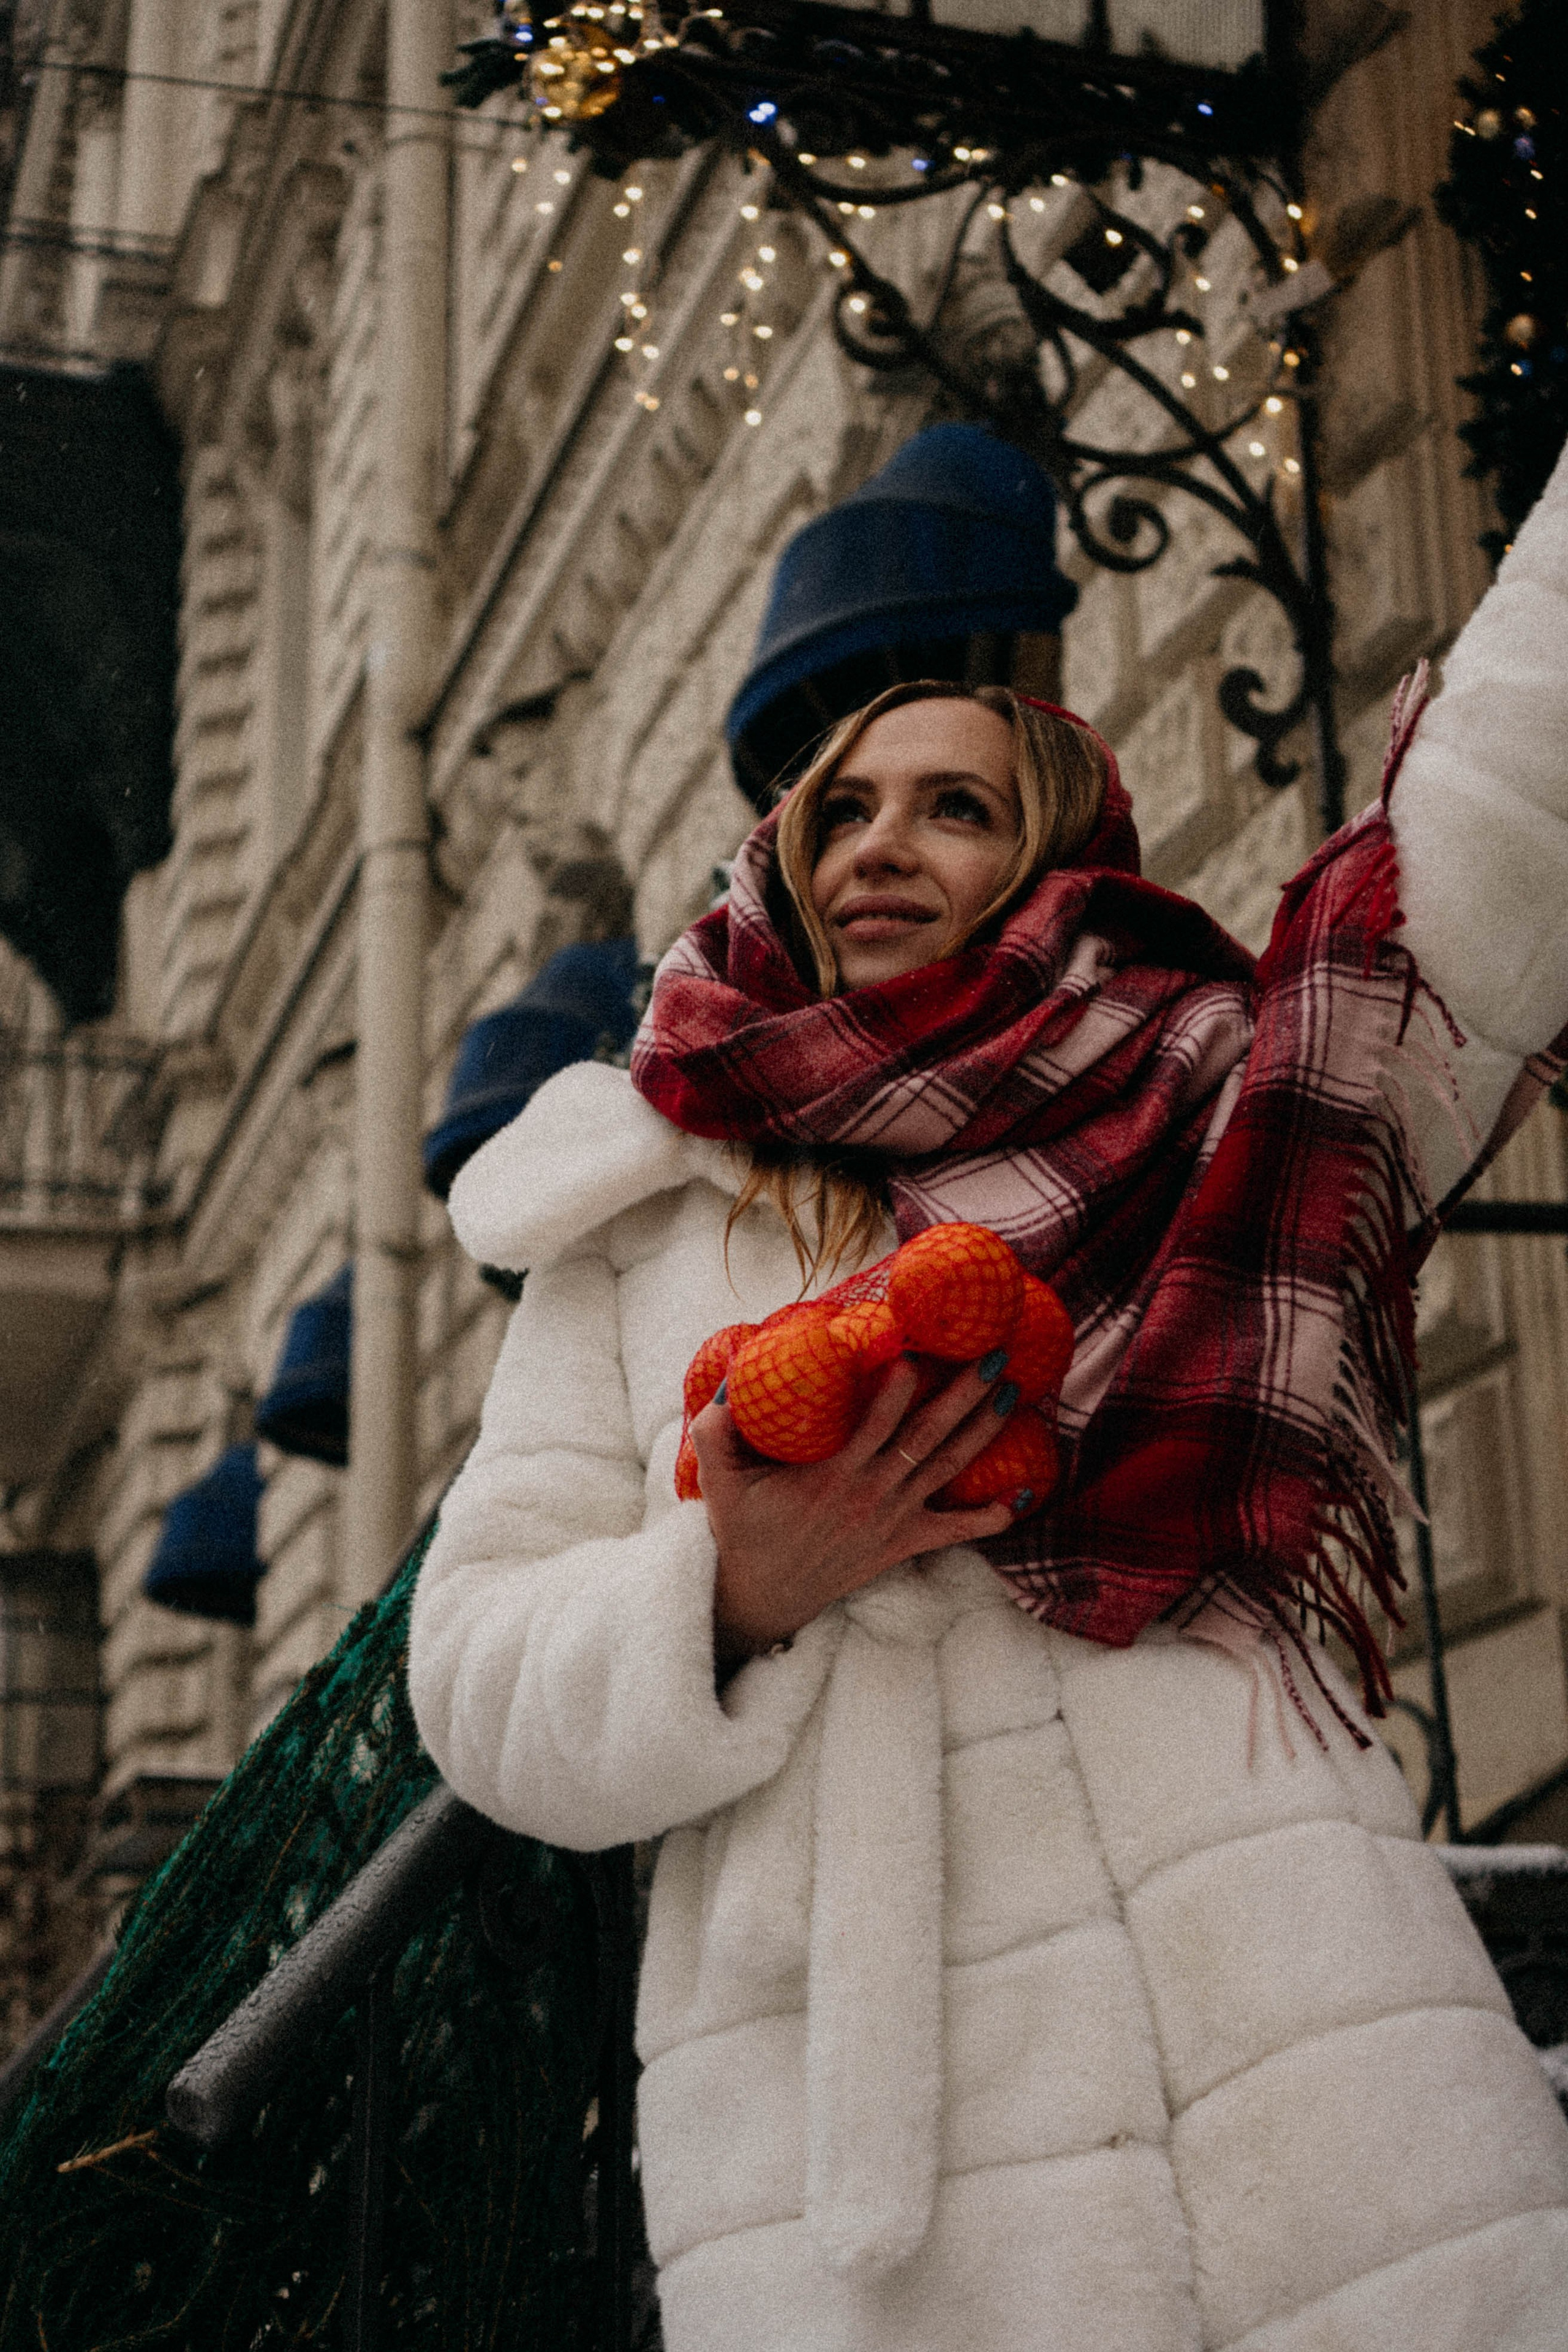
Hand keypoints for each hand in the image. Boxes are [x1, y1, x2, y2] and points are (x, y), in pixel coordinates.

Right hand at [689, 1359, 1027, 1671]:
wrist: (765, 1594)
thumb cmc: (744, 1528)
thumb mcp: (719, 1480)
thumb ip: (716, 1431)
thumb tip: (728, 1383)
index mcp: (831, 1475)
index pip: (873, 1426)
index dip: (896, 1392)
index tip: (916, 1355)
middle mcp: (870, 1494)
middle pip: (925, 1437)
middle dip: (962, 1396)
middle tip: (994, 1358)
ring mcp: (891, 1519)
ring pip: (944, 1469)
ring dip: (981, 1432)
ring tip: (1011, 1395)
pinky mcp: (903, 1543)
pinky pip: (953, 1531)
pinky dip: (988, 1519)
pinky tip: (1022, 1499)